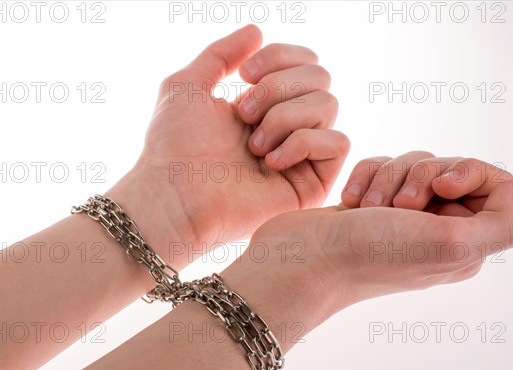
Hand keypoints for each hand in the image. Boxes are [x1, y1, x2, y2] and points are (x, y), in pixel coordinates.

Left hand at [112, 25, 347, 261]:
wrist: (175, 195)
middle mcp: (288, 125)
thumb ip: (221, 53)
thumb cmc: (174, 145)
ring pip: (328, 105)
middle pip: (321, 77)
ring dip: (284, 117)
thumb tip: (258, 30)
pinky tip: (270, 162)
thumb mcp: (188, 84)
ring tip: (252, 146)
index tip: (243, 74)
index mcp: (265, 102)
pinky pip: (338, 142)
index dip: (280, 56)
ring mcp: (302, 154)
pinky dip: (303, 143)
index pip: (303, 61)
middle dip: (278, 87)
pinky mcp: (313, 183)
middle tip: (243, 114)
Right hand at [239, 153, 512, 315]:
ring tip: (367, 208)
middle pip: (451, 169)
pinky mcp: (371, 205)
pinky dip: (366, 176)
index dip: (469, 173)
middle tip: (400, 205)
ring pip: (413, 164)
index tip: (440, 187)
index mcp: (466, 244)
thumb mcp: (450, 246)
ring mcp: (401, 217)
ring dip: (388, 178)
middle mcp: (438, 230)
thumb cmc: (369, 255)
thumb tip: (512, 191)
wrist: (302, 260)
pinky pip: (382, 166)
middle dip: (421, 175)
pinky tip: (351, 202)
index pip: (496, 186)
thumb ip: (501, 223)